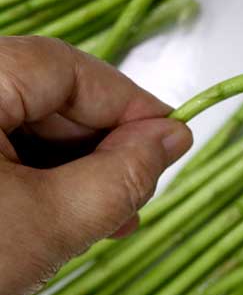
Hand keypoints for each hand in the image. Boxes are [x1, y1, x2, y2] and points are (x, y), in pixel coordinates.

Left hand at [0, 37, 190, 294]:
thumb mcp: (51, 224)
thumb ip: (124, 174)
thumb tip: (172, 139)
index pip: (65, 69)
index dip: (129, 105)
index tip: (174, 141)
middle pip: (37, 95)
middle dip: (97, 145)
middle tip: (140, 193)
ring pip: (11, 127)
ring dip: (66, 169)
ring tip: (104, 220)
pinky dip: (25, 181)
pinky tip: (57, 218)